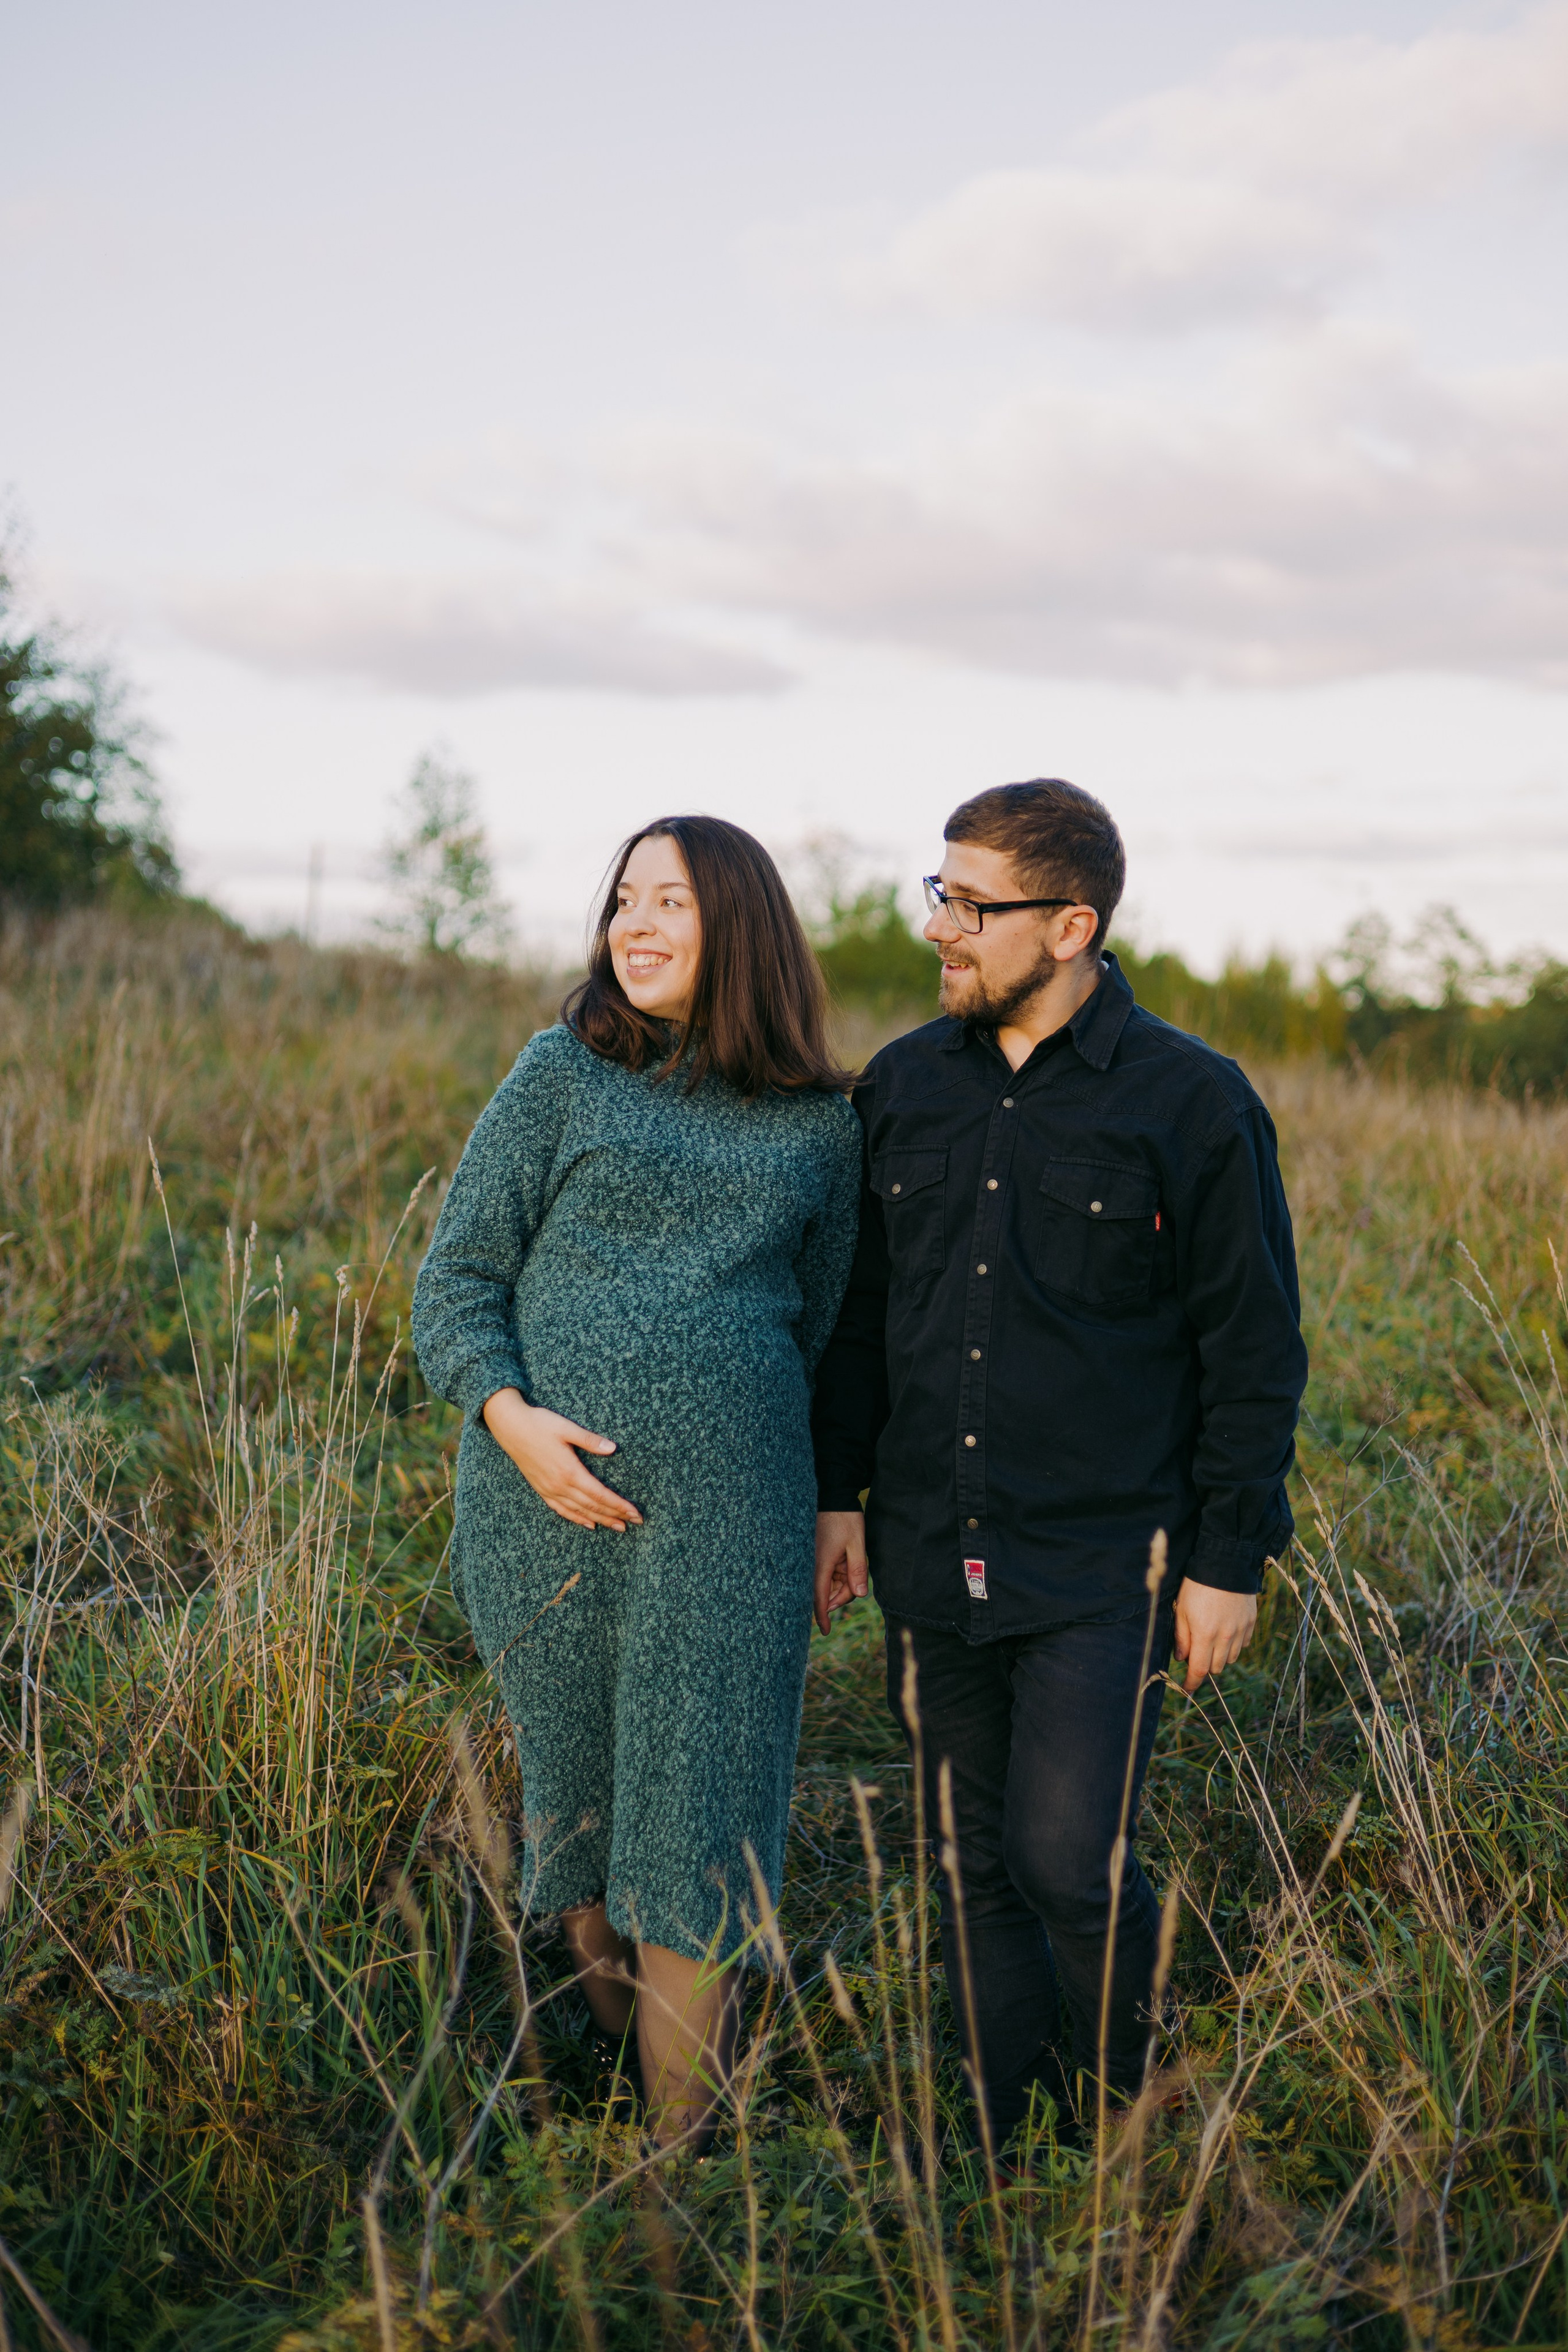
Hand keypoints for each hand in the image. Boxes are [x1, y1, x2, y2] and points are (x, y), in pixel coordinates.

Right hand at [481, 1388, 642, 1531]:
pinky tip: (588, 1524)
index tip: (635, 1512)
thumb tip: (613, 1448)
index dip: (619, 1505)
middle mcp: (560, 1485)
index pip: (600, 1494)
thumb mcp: (566, 1427)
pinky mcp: (541, 1489)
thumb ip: (590, 1440)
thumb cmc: (539, 1424)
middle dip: (615, 1516)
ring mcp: (549, 1489)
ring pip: (579, 1511)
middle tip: (635, 1523)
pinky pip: (561, 1510)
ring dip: (600, 1520)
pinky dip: (577, 1519)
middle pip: (593, 1506)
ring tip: (618, 1527)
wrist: (510, 1427)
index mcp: (570, 1471)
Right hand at [814, 1510, 868, 1635]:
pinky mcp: (815, 1556)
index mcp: (820, 1564)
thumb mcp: (856, 1543)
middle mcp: (811, 1565)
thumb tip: (859, 1594)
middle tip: (857, 1583)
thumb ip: (857, 1570)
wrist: (832, 1495)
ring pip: (827, 1584)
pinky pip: (826, 1573)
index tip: (826, 1632)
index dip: (822, 1617)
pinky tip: (844, 1562)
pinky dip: (836, 1574)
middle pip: (825, 1593)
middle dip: (842, 1595)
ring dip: (840, 1583)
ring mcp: (812, 1561)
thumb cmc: (844, 1518)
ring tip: (850, 1563)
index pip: (818, 1598)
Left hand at [1172, 1578, 1256, 1695]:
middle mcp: (1225, 1637)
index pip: (1199, 1670)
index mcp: (1204, 1635)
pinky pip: (1243, 1645)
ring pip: (1231, 1659)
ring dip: (1220, 1657)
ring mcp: (1240, 1631)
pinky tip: (1226, 1632)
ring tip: (1211, 1641)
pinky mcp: (1250, 1623)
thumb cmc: (1197, 1586)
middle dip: (1204, 1666)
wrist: (1225, 1565)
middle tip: (1196, 1655)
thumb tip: (1182, 1659)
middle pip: (1216, 1667)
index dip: (1192, 1682)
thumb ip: (1181, 1637)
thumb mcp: (1181, 1610)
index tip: (1187, 1688)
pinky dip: (1234, 1645)